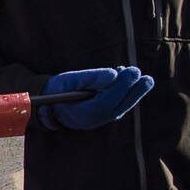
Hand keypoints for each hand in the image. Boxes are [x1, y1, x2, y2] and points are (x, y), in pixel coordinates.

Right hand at [36, 66, 152, 129]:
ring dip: (133, 87)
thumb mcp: (69, 81)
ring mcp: (106, 118)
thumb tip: (114, 74)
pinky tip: (123, 75)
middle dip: (134, 87)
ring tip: (128, 70)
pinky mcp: (111, 114)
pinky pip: (124, 102)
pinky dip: (128, 89)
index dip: (122, 85)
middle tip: (136, 71)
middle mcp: (98, 119)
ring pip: (126, 103)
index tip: (132, 70)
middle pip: (122, 104)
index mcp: (84, 113)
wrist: (53, 106)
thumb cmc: (60, 90)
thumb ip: (90, 77)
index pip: (108, 100)